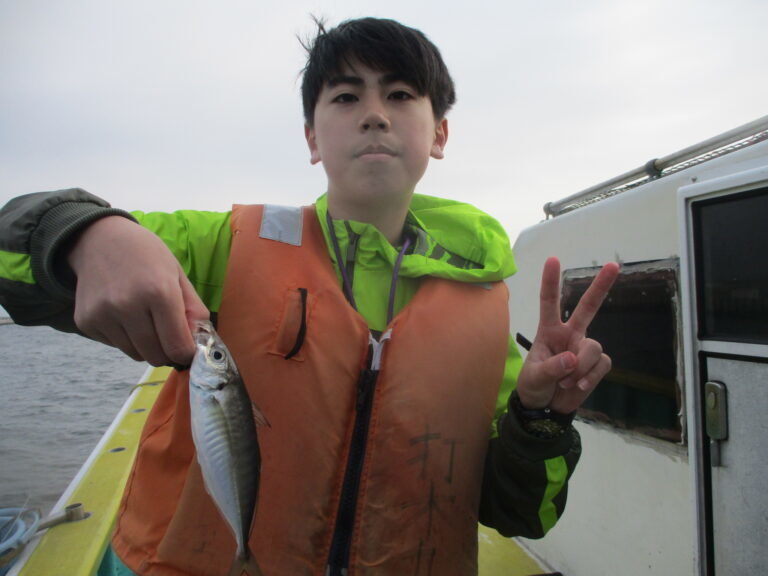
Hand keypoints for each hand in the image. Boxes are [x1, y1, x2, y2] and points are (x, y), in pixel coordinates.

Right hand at [67, 216, 208, 365]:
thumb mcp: (178, 275)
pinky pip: (115, 346)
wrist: (99, 239)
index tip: (188, 347)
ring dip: (146, 346)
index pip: (178, 347)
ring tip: (144, 319)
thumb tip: (200, 343)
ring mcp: (103, 315)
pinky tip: (123, 314)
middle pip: (156, 356)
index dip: (187, 353)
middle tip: (168, 335)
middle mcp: (128, 306)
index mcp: (159, 292)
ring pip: (135, 355)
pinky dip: (125, 338)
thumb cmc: (147, 256)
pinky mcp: (86, 321)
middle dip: (167, 352)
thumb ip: (194, 310)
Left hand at [516, 257, 618, 413]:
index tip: (553, 259)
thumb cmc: (534, 386)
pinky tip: (577, 386)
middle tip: (613, 265)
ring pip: (592, 348)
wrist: (546, 409)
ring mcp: (585, 348)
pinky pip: (601, 365)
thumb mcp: (534, 377)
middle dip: (601, 286)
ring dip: (579, 368)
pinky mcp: (597, 365)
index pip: (549, 302)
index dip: (550, 281)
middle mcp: (570, 334)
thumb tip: (571, 358)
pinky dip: (589, 378)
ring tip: (565, 382)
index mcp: (549, 330)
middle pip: (588, 307)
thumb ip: (551, 367)